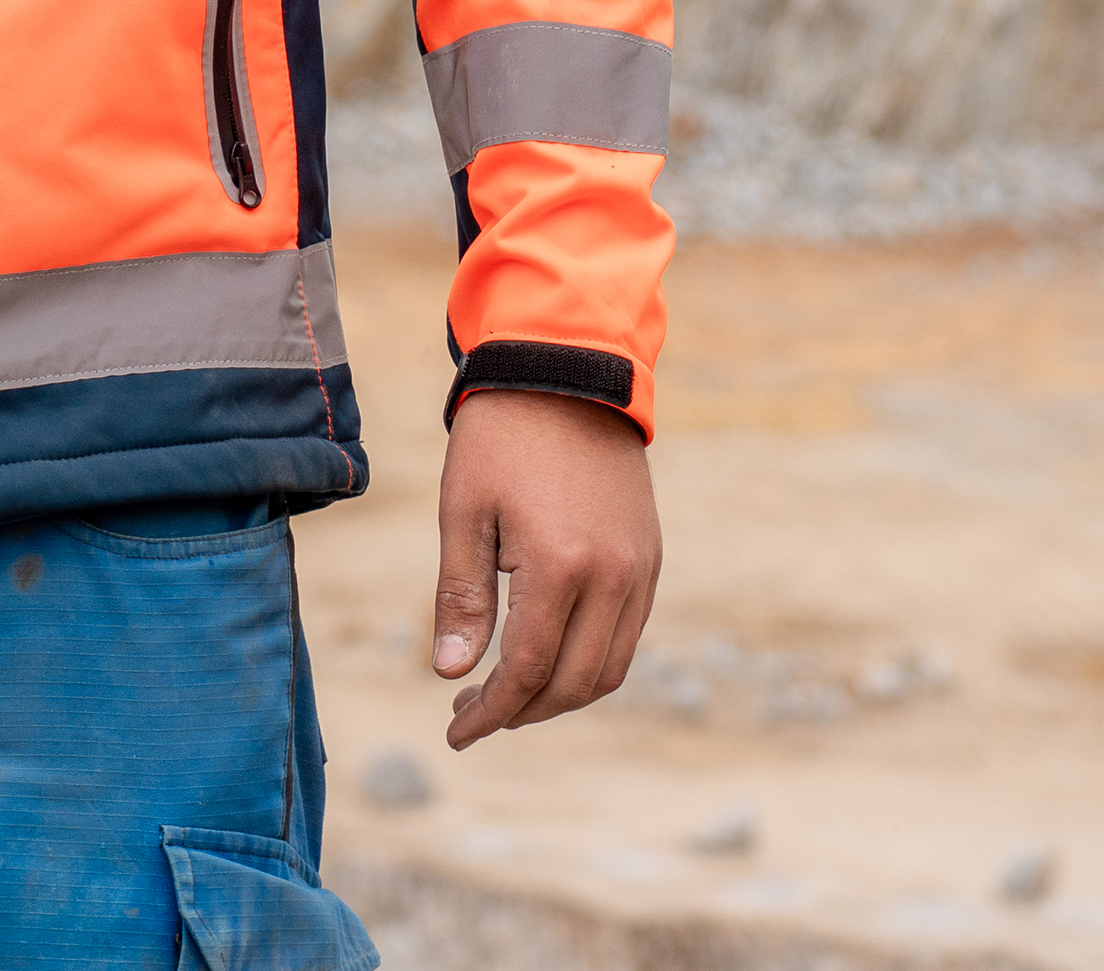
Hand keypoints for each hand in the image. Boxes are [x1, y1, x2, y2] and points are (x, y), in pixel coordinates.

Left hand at [430, 385, 657, 746]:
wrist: (568, 371)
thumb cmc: (501, 438)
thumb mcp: (464, 511)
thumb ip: (460, 598)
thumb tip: (453, 675)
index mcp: (560, 566)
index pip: (527, 670)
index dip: (491, 712)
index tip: (456, 732)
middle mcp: (613, 576)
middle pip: (573, 683)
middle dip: (523, 712)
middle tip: (475, 714)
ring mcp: (640, 568)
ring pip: (609, 668)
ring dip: (560, 695)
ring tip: (510, 695)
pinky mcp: (651, 557)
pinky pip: (628, 634)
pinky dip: (590, 661)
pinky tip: (548, 655)